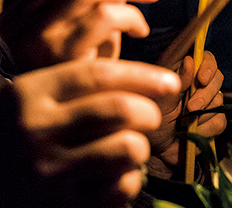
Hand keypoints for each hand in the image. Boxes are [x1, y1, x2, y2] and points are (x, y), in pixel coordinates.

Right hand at [0, 58, 180, 207]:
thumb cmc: (22, 137)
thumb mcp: (33, 101)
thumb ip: (79, 87)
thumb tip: (154, 82)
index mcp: (29, 94)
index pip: (99, 75)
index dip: (144, 76)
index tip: (171, 83)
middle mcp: (35, 130)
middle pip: (122, 109)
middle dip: (149, 113)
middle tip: (149, 119)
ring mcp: (47, 171)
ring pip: (129, 147)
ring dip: (140, 148)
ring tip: (129, 150)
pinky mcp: (61, 206)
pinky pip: (122, 186)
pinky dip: (129, 181)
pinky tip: (114, 177)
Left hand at [146, 52, 225, 178]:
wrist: (155, 153)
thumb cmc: (151, 122)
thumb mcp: (160, 101)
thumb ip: (177, 82)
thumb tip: (190, 60)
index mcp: (184, 75)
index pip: (205, 58)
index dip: (208, 66)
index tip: (201, 79)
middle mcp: (198, 86)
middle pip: (217, 78)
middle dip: (206, 93)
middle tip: (190, 107)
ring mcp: (208, 104)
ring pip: (220, 100)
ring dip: (203, 113)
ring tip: (184, 123)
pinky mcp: (214, 122)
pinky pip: (220, 121)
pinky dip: (206, 128)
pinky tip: (193, 132)